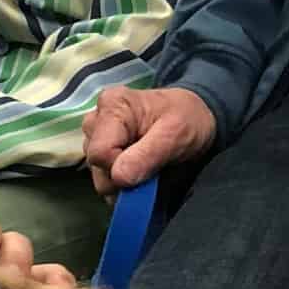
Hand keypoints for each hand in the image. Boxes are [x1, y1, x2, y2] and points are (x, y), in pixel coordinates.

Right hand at [82, 86, 215, 199]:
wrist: (194, 115)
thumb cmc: (187, 118)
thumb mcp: (176, 134)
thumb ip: (147, 155)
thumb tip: (118, 177)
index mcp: (112, 106)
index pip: (99, 151)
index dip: (121, 168)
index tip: (148, 168)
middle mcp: (95, 119)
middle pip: (94, 163)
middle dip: (121, 176)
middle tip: (150, 168)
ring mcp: (94, 135)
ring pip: (96, 174)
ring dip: (122, 180)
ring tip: (147, 166)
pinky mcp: (98, 149)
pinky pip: (102, 176)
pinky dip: (121, 181)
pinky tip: (138, 169)